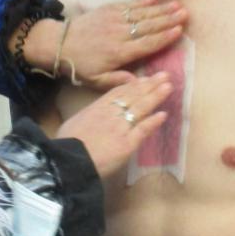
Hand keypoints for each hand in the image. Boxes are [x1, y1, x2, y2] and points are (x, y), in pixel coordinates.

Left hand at [25, 0, 186, 88]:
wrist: (58, 44)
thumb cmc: (79, 66)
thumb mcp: (96, 80)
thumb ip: (119, 81)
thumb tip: (141, 82)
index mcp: (119, 52)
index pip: (146, 44)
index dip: (164, 37)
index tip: (179, 31)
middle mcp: (119, 34)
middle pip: (148, 26)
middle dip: (168, 20)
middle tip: (185, 14)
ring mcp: (113, 20)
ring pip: (141, 14)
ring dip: (160, 9)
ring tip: (177, 5)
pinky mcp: (106, 10)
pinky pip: (127, 6)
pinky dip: (141, 2)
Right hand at [56, 73, 171, 177]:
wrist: (68, 160)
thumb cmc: (66, 144)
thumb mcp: (74, 122)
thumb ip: (88, 116)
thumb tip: (94, 115)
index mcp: (97, 108)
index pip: (119, 92)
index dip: (134, 84)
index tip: (145, 78)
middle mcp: (111, 114)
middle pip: (133, 96)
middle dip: (150, 85)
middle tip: (164, 75)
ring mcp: (120, 128)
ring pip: (140, 108)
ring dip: (156, 97)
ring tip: (168, 87)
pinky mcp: (127, 143)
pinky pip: (142, 130)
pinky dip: (153, 122)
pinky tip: (163, 114)